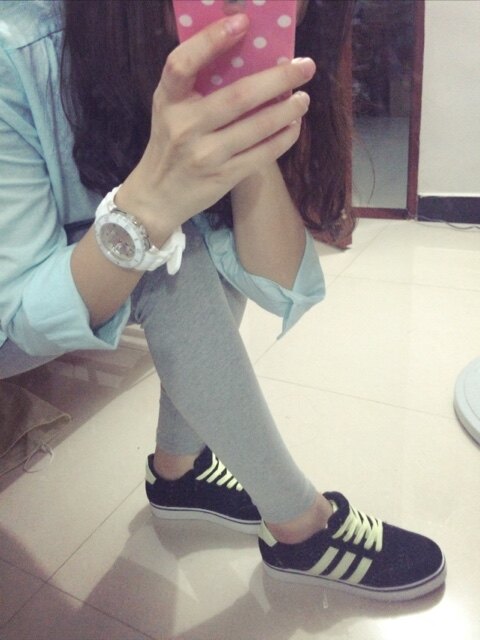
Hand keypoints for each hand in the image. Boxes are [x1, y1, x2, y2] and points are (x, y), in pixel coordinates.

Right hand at [117, 13, 314, 244]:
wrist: (157, 196)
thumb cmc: (169, 144)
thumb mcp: (170, 109)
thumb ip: (195, 85)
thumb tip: (246, 55)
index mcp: (168, 100)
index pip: (182, 63)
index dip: (211, 40)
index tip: (242, 22)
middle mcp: (185, 127)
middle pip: (238, 97)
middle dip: (278, 78)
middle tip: (305, 66)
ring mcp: (205, 155)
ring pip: (257, 126)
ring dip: (288, 110)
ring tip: (303, 98)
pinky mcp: (223, 177)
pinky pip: (262, 154)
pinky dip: (283, 138)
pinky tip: (293, 126)